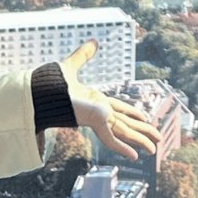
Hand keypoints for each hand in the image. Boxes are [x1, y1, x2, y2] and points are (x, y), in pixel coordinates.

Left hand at [59, 39, 162, 160]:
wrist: (40, 92)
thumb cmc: (51, 83)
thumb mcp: (71, 66)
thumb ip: (83, 54)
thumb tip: (93, 41)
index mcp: (95, 101)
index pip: (120, 109)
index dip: (133, 113)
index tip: (144, 118)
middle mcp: (99, 112)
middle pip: (127, 122)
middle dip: (142, 130)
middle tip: (157, 138)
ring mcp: (99, 118)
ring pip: (125, 131)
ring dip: (140, 140)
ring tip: (154, 150)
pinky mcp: (96, 122)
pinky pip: (113, 138)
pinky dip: (124, 148)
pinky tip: (135, 157)